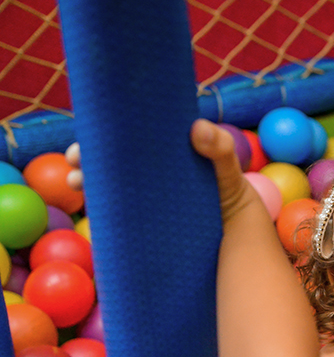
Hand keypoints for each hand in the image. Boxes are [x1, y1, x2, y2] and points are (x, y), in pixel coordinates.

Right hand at [66, 119, 262, 230]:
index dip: (100, 136)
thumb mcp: (227, 166)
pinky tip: (88, 210)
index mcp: (159, 151)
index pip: (123, 138)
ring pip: (106, 185)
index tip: (85, 140)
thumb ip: (220, 147)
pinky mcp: (143, 217)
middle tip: (74, 162)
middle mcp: (146, 171)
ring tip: (76, 182)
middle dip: (84, 159)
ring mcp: (143, 194)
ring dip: (85, 181)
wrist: (236, 228)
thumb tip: (197, 128)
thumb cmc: (230, 190)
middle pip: (108, 160)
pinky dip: (100, 210)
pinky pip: (115, 211)